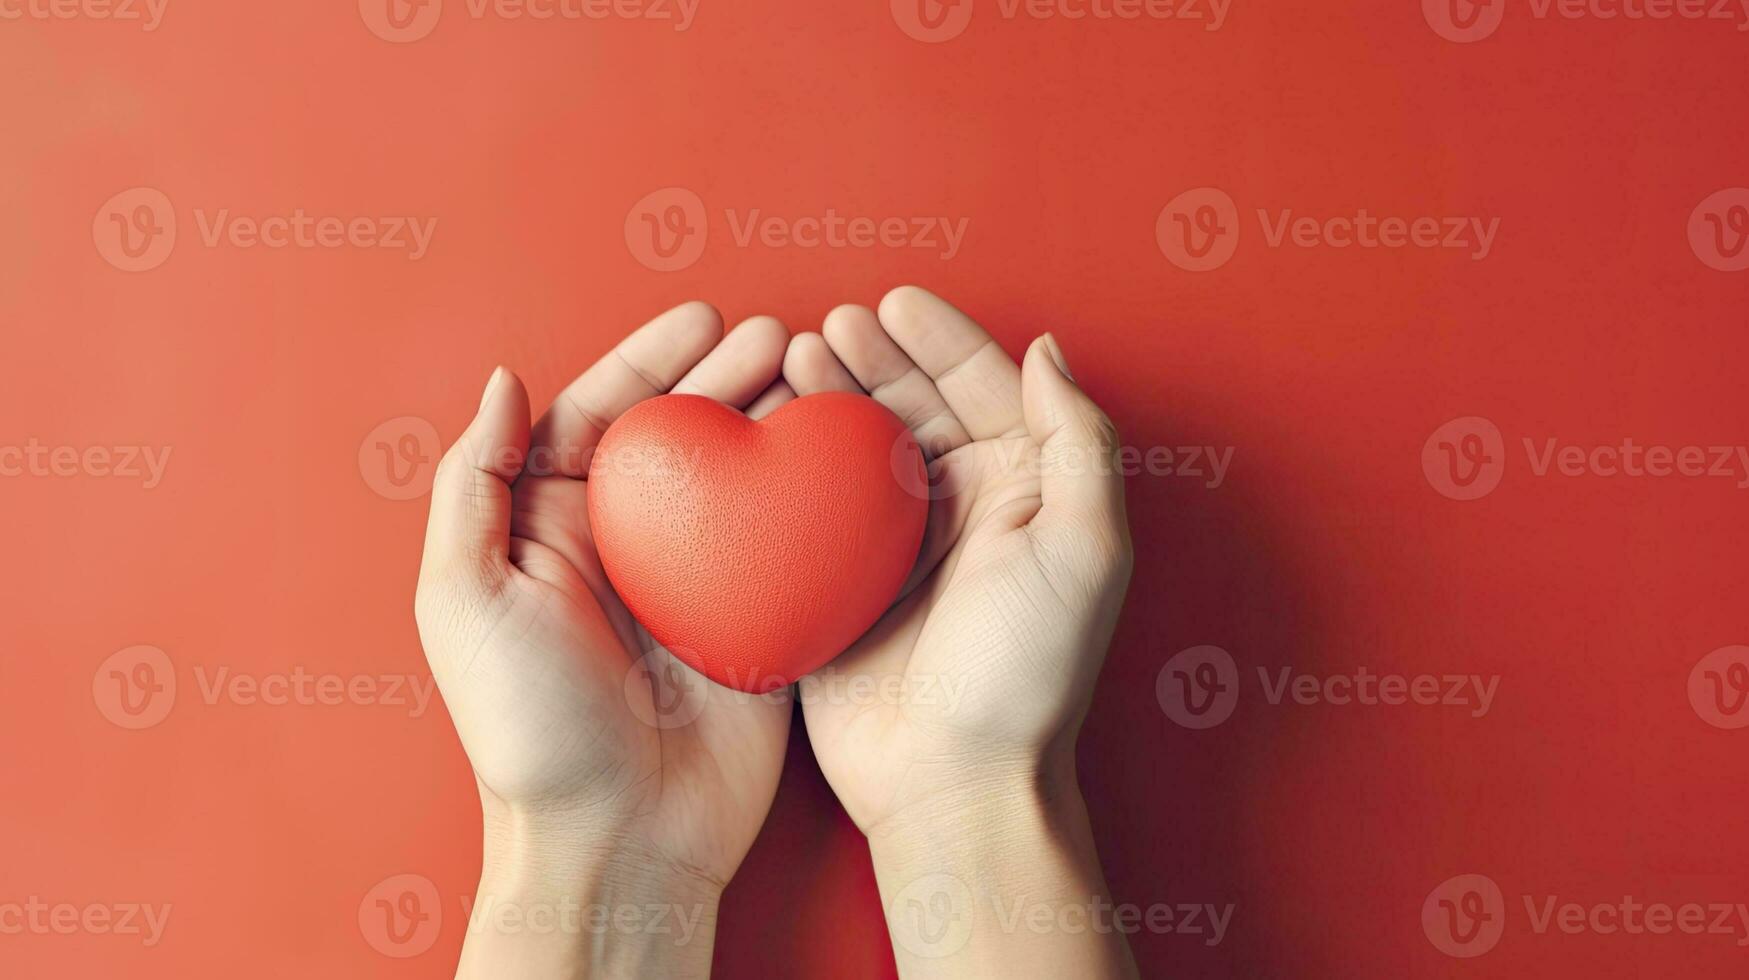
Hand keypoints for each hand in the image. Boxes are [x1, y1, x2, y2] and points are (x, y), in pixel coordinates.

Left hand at [415, 304, 796, 977]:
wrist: (618, 840)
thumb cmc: (529, 728)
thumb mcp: (463, 599)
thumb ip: (474, 486)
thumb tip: (502, 383)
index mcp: (554, 529)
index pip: (603, 415)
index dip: (650, 360)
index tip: (704, 319)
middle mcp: (629, 546)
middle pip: (684, 434)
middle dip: (730, 375)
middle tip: (783, 334)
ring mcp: (699, 584)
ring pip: (743, 477)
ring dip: (779, 420)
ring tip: (817, 373)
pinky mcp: (759, 623)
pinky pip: (791, 545)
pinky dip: (817, 497)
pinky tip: (842, 456)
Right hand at [782, 287, 1137, 977]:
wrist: (954, 782)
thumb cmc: (1028, 672)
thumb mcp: (1086, 549)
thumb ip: (1078, 441)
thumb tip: (1048, 349)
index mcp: (1023, 492)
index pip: (983, 388)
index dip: (941, 338)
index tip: (894, 301)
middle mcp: (960, 509)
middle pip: (913, 405)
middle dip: (873, 357)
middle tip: (827, 328)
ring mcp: (896, 546)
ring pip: (856, 446)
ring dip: (828, 396)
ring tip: (792, 358)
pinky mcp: (841, 583)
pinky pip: (811, 505)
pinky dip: (788, 462)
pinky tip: (764, 429)